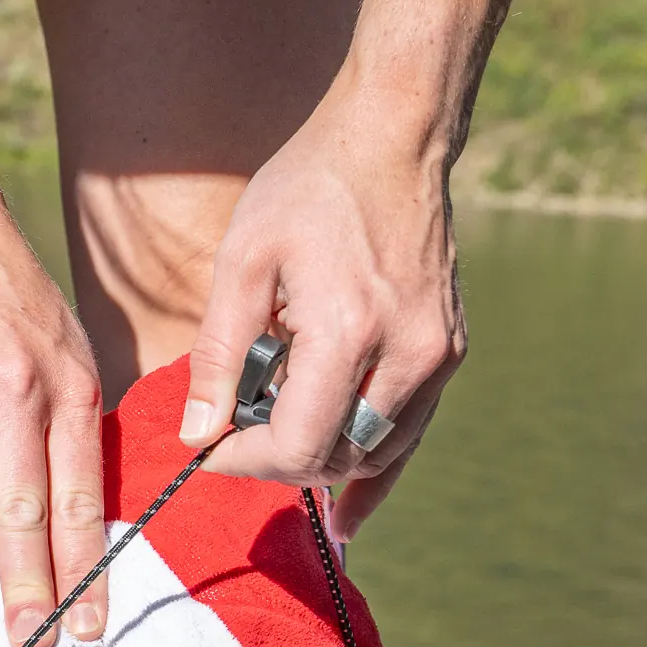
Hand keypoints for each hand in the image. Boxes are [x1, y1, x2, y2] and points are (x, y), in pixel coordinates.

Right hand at [0, 211, 107, 646]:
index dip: (84, 563)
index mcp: (69, 386)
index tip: (89, 620)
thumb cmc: (8, 292)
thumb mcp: (67, 341)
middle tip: (32, 642)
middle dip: (31, 583)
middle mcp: (19, 389)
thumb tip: (80, 504)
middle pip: (27, 505)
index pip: (82, 493)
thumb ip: (73, 418)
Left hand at [177, 85, 468, 539]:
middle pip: (336, 456)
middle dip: (277, 462)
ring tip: (275, 460)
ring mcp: (437, 356)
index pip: (296, 444)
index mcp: (348, 330)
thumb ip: (218, 356)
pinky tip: (345, 508)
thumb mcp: (242, 262)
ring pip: (378, 454)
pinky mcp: (449, 351)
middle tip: (233, 441)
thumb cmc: (308, 189)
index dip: (243, 462)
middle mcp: (406, 353)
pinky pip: (410, 432)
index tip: (206, 452)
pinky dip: (374, 467)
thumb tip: (198, 435)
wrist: (393, 138)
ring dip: (323, 465)